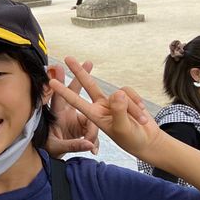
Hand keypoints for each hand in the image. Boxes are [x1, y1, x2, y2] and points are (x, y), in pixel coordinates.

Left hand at [45, 60, 98, 156]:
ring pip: (91, 109)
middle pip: (75, 92)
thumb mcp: (58, 147)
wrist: (54, 156)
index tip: (59, 67)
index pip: (58, 96)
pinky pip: (94, 124)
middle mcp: (68, 111)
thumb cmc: (50, 148)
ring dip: (94, 115)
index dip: (59, 82)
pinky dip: (96, 133)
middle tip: (88, 62)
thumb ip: (73, 145)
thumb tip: (89, 144)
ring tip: (95, 120)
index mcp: (57, 114)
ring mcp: (78, 116)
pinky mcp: (85, 123)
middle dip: (81, 77)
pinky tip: (96, 142)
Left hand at [48, 57, 163, 162]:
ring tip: (140, 120)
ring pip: (119, 93)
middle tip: (67, 57)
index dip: (63, 92)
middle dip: (78, 71)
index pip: (75, 101)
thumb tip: (117, 93)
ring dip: (132, 107)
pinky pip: (129, 92)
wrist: (147, 141)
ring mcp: (112, 101)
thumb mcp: (123, 129)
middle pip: (87, 85)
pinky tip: (142, 113)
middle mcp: (100, 106)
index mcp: (94, 116)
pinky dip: (137, 102)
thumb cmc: (132, 140)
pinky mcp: (124, 97)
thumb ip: (119, 112)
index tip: (52, 82)